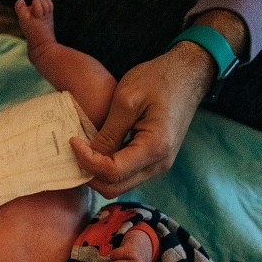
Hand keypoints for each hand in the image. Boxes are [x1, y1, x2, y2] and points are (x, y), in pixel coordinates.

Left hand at [70, 42, 213, 198]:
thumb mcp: (127, 100)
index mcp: (155, 148)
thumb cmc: (158, 79)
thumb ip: (108, 133)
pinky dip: (109, 169)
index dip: (87, 161)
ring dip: (98, 173)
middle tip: (75, 150)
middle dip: (90, 173)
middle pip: (115, 187)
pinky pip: (128, 175)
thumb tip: (88, 156)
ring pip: (120, 185)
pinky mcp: (156, 161)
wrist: (188, 74)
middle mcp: (160, 164)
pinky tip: (100, 150)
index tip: (73, 141)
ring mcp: (159, 165)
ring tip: (85, 150)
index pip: (112, 172)